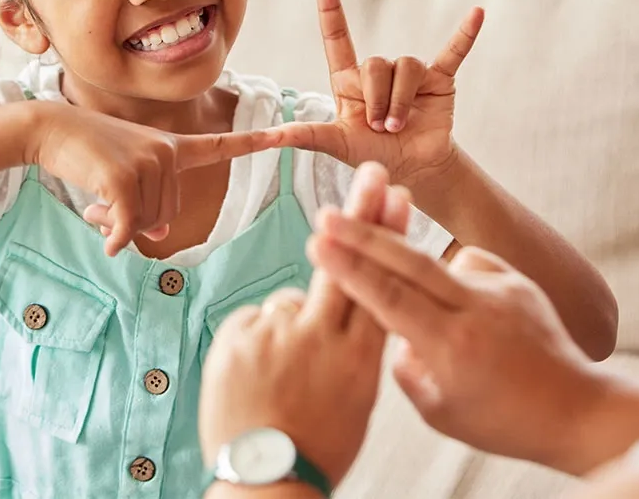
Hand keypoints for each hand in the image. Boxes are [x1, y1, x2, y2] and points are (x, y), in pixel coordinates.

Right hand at [25, 101, 275, 255]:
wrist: (52, 129)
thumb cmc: (91, 153)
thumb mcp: (127, 174)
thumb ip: (150, 199)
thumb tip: (161, 233)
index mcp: (174, 147)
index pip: (221, 146)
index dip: (256, 143)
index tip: (288, 133)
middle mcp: (168, 152)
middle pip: (168, 214)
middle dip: (137, 221)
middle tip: (106, 208)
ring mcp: (148, 162)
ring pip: (147, 223)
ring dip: (119, 225)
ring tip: (96, 203)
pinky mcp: (123, 177)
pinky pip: (127, 225)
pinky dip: (114, 237)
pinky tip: (101, 234)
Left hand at [199, 163, 408, 486]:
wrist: (265, 482)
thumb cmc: (320, 442)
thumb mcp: (359, 396)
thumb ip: (360, 345)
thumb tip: (358, 304)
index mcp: (362, 356)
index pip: (382, 281)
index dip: (392, 235)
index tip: (400, 197)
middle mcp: (325, 338)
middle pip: (348, 262)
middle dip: (362, 212)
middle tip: (372, 171)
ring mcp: (280, 334)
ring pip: (294, 299)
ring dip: (292, 325)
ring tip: (283, 375)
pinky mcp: (239, 337)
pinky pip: (257, 318)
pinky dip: (260, 337)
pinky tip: (258, 374)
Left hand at [265, 0, 482, 184]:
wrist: (412, 170)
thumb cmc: (372, 154)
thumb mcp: (337, 145)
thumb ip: (306, 136)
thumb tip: (269, 137)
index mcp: (350, 81)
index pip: (338, 39)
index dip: (332, 10)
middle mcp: (380, 71)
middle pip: (376, 63)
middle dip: (377, 98)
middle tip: (378, 127)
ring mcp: (411, 74)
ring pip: (405, 66)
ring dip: (400, 100)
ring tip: (398, 126)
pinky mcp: (440, 80)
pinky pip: (453, 52)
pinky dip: (465, 34)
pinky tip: (477, 14)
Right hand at [308, 210, 600, 469]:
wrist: (575, 408)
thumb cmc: (503, 421)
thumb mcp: (440, 411)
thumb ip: (406, 365)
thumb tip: (390, 326)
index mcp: (453, 347)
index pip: (389, 299)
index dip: (350, 269)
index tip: (319, 244)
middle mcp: (477, 309)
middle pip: (409, 262)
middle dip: (364, 234)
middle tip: (329, 214)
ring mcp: (501, 288)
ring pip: (439, 262)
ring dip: (410, 264)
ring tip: (421, 304)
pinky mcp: (517, 279)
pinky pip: (469, 265)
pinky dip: (454, 279)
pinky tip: (462, 305)